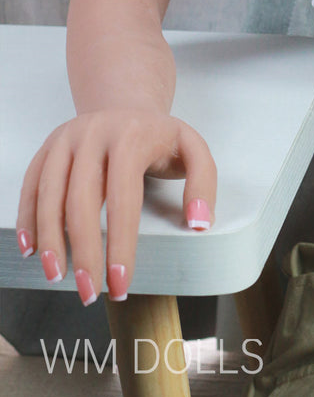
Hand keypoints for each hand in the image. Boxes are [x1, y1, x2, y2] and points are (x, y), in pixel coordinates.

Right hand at [16, 108, 216, 304]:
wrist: (126, 104)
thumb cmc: (160, 137)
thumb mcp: (194, 150)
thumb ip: (203, 184)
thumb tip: (198, 224)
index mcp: (132, 137)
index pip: (123, 199)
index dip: (120, 244)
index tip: (121, 284)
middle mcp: (93, 134)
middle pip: (81, 200)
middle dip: (84, 252)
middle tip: (89, 292)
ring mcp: (66, 139)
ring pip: (49, 194)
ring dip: (51, 240)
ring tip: (56, 276)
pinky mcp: (47, 147)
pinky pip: (31, 184)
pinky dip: (28, 217)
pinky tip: (32, 249)